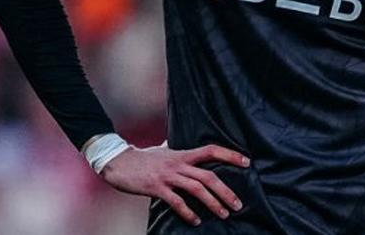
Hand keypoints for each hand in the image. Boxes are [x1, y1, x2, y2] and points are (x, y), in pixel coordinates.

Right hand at [99, 144, 248, 225]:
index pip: (211, 150)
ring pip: (197, 189)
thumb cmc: (141, 157)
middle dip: (226, 191)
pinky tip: (196, 220)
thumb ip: (172, 148)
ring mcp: (168, 176)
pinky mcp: (156, 188)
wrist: (117, 162)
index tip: (246, 162)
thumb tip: (174, 144)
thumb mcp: (161, 150)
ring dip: (213, 203)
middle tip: (238, 204)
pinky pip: (176, 202)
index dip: (230, 154)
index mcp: (182, 154)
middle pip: (208, 176)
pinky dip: (188, 212)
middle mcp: (178, 164)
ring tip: (224, 214)